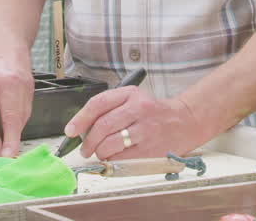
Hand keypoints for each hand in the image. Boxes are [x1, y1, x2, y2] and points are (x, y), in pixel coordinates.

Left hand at [64, 86, 206, 159]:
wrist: (184, 121)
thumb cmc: (153, 112)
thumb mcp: (133, 99)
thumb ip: (109, 108)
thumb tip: (82, 128)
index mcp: (130, 94)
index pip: (98, 104)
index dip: (80, 119)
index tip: (70, 130)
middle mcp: (138, 109)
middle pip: (102, 126)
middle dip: (88, 142)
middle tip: (84, 149)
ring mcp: (145, 130)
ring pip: (110, 144)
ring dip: (99, 152)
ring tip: (100, 153)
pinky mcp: (151, 149)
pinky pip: (122, 158)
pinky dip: (113, 160)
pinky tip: (114, 158)